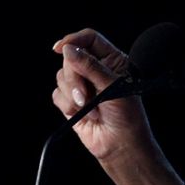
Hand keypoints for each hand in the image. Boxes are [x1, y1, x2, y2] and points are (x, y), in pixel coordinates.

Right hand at [51, 29, 155, 164]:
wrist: (120, 145)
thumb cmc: (127, 116)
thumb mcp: (113, 86)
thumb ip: (90, 67)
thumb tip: (68, 49)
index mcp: (111, 60)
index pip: (89, 39)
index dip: (74, 40)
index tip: (61, 48)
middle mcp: (95, 70)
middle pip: (71, 58)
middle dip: (75, 78)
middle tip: (85, 96)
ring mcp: (82, 85)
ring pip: (61, 76)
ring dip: (73, 95)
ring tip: (91, 109)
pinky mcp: (70, 101)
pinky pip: (57, 94)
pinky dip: (67, 105)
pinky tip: (83, 115)